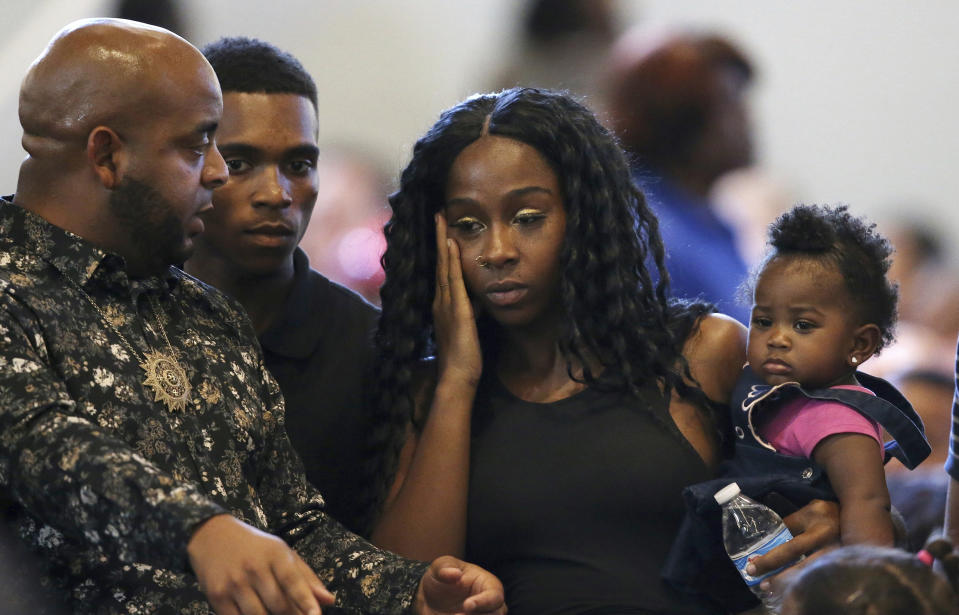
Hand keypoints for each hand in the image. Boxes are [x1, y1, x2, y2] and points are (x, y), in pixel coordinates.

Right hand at [187, 514, 333, 614]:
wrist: (211, 535)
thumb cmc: (254, 547)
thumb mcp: (282, 552)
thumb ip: (306, 578)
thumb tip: (328, 600)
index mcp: (275, 554)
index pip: (294, 582)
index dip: (306, 602)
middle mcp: (254, 568)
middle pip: (279, 605)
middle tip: (294, 614)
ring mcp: (234, 583)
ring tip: (274, 612)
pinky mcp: (217, 596)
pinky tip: (253, 612)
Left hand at [415, 556, 505, 613]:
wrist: (430, 596)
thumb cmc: (440, 576)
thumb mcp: (439, 566)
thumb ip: (445, 569)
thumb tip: (455, 574)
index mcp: (487, 584)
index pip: (494, 595)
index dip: (483, 602)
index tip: (466, 605)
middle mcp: (489, 605)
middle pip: (497, 614)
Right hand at [433, 213, 481, 387]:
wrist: (458, 376)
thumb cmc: (464, 357)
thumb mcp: (468, 327)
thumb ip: (470, 311)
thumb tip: (478, 298)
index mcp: (443, 305)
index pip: (442, 271)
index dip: (442, 250)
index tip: (443, 230)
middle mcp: (441, 301)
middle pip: (439, 263)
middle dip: (438, 237)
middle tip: (437, 214)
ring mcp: (447, 304)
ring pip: (443, 266)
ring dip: (442, 241)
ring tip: (440, 219)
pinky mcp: (457, 311)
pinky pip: (453, 280)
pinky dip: (451, 261)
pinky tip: (451, 245)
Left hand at [747, 499, 839, 591]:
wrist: (855, 516)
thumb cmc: (824, 514)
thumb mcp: (805, 514)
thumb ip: (788, 526)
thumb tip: (768, 543)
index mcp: (821, 532)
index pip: (792, 549)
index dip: (772, 560)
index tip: (753, 567)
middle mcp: (832, 549)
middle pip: (804, 569)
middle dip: (781, 579)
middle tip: (762, 585)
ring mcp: (838, 560)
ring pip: (813, 578)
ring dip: (792, 585)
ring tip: (774, 591)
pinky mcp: (841, 567)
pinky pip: (820, 579)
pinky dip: (804, 584)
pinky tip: (792, 589)